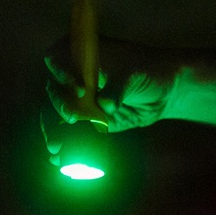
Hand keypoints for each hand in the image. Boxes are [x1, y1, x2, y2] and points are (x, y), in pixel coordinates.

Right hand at [42, 35, 178, 161]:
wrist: (162, 91)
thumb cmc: (147, 71)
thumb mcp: (134, 74)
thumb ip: (117, 88)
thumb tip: (105, 104)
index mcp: (79, 54)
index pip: (57, 60)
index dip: (62, 74)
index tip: (80, 90)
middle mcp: (71, 76)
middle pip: (54, 91)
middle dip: (59, 107)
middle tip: (71, 118)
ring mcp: (76, 100)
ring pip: (55, 115)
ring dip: (53, 131)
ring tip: (56, 147)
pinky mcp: (85, 121)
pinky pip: (69, 133)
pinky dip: (64, 145)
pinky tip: (60, 159)